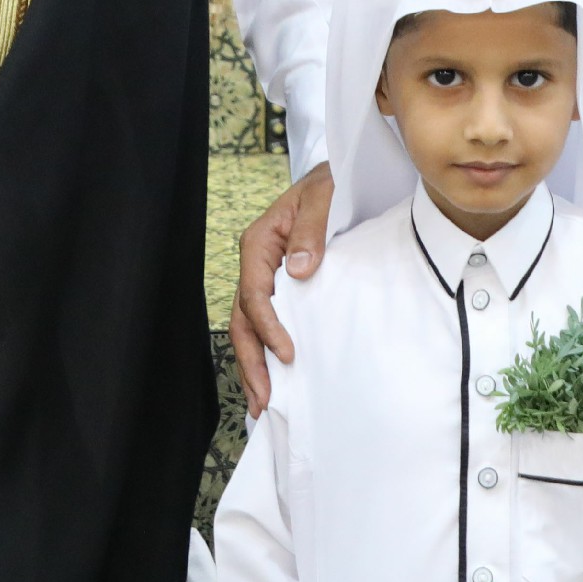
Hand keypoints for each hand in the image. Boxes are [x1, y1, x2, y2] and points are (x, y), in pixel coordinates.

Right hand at [231, 162, 332, 416]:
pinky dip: (267, 350)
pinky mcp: (281, 286)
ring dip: (255, 364)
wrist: (338, 179)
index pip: (254, 293)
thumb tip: (298, 270)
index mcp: (260, 241)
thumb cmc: (331, 184)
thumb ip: (310, 230)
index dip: (268, 327)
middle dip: (251, 360)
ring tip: (264, 402)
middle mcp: (257, 262)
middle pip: (244, 318)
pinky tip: (275, 378)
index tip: (287, 355)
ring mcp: (266, 275)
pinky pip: (267, 321)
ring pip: (250, 325)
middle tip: (264, 400)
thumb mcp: (323, 196)